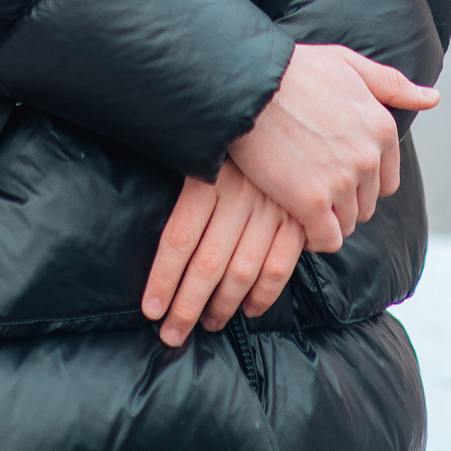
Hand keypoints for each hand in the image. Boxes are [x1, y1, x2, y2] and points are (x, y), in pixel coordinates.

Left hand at [142, 156, 306, 346]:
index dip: (162, 279)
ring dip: (222, 306)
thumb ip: (189, 196)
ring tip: (208, 324)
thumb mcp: (204, 156)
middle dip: (186, 306)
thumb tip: (164, 253)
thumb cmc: (235, 145)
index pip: (178, 239)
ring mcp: (272, 207)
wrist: (284, 116)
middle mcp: (239, 194)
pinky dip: (263, 295)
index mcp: (209, 178)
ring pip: (242, 271)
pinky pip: (279, 266)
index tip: (151, 310)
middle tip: (172, 334)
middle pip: (206, 263)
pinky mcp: (299, 217)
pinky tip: (248, 309)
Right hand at [226, 44, 437, 252]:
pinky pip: (326, 239)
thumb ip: (393, 85)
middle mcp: (369, 158)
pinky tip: (296, 222)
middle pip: (366, 205)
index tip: (334, 176)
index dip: (360, 184)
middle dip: (344, 202)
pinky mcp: (311, 201)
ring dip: (327, 219)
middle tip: (313, 189)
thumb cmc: (296, 70)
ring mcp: (342, 181)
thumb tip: (433, 98)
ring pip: (347, 223)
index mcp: (382, 128)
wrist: (250, 85)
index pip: (386, 182)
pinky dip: (313, 237)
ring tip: (301, 204)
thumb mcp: (350, 65)